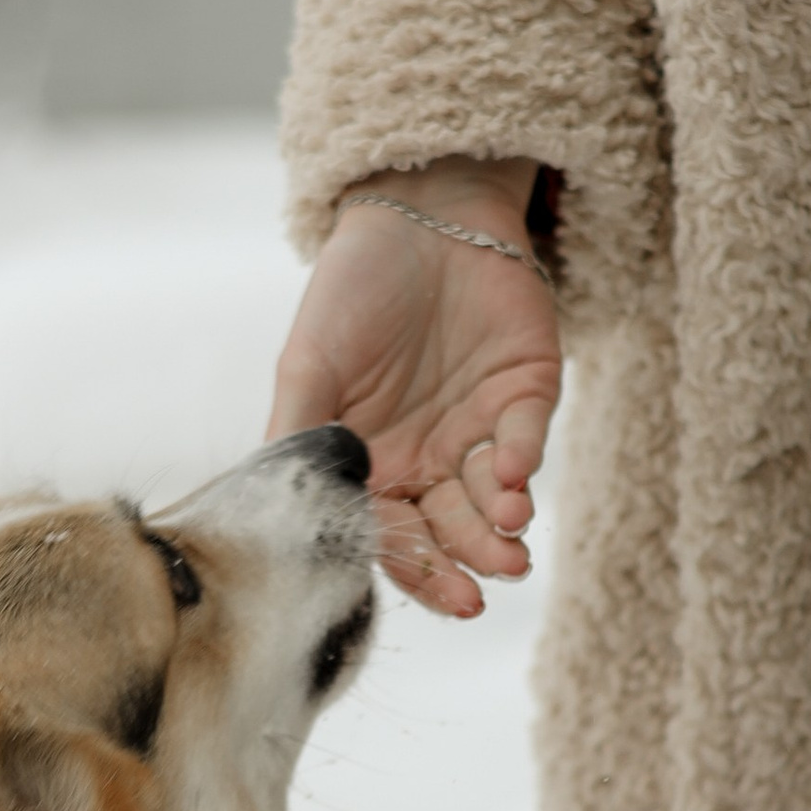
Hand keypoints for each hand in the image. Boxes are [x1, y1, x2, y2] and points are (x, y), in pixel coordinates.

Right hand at [268, 159, 560, 618]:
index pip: (392, 537)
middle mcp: (427, 459)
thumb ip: (299, 442)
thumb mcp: (306, 368)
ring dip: (500, 529)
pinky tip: (513, 480)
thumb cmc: (350, 291)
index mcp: (373, 465)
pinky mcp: (527, 394)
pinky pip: (527, 441)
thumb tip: (282, 522)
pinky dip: (521, 464)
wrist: (418, 210)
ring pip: (494, 500)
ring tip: (508, 546)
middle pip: (449, 532)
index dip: (413, 572)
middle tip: (479, 595)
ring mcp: (480, 429)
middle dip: (466, 566)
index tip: (431, 599)